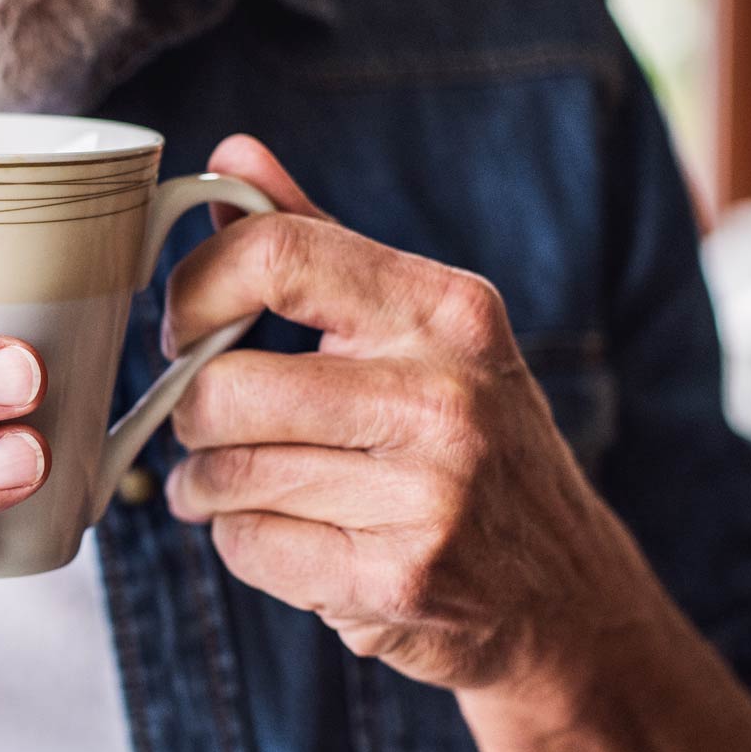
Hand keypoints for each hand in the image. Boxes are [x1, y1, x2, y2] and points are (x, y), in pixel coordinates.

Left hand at [161, 136, 662, 698]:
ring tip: (249, 488)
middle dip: (194, 416)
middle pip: (224, 388)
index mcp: (445, 309)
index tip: (187, 327)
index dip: (196, 291)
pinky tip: (298, 541)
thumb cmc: (469, 444)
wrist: (563, 594)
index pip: (275, 255)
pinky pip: (248, 547)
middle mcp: (444, 395)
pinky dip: (247, 547)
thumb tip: (230, 157)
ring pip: (224, 475)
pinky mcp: (399, 579)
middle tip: (215, 429)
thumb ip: (318, 241)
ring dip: (209, 489)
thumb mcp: (420, 329)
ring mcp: (428, 494)